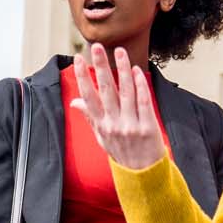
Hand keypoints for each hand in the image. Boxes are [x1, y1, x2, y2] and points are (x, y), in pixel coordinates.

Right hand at [71, 43, 164, 169]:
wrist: (143, 175)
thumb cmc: (122, 153)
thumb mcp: (101, 137)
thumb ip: (90, 117)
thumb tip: (74, 102)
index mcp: (101, 125)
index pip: (89, 97)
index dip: (83, 77)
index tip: (78, 59)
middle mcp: (114, 124)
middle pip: (106, 90)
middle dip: (100, 66)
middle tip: (96, 47)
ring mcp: (131, 125)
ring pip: (126, 92)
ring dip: (122, 69)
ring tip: (119, 51)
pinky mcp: (148, 126)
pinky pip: (143, 102)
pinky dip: (140, 85)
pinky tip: (137, 71)